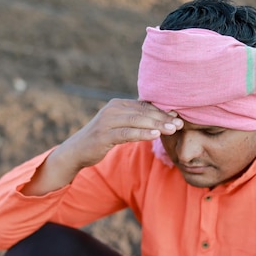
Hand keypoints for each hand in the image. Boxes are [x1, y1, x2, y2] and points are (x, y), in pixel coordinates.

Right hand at [55, 99, 182, 169]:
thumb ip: (133, 120)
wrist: (76, 151)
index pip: (143, 106)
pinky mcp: (104, 135)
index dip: (161, 111)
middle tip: (179, 124)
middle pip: (142, 112)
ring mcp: (107, 121)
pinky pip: (127, 133)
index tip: (177, 116)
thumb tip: (159, 117)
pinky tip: (155, 135)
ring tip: (172, 129)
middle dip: (162, 118)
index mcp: (116, 104)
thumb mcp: (117, 126)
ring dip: (156, 125)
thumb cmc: (100, 139)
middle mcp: (112, 109)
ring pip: (137, 121)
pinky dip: (142, 133)